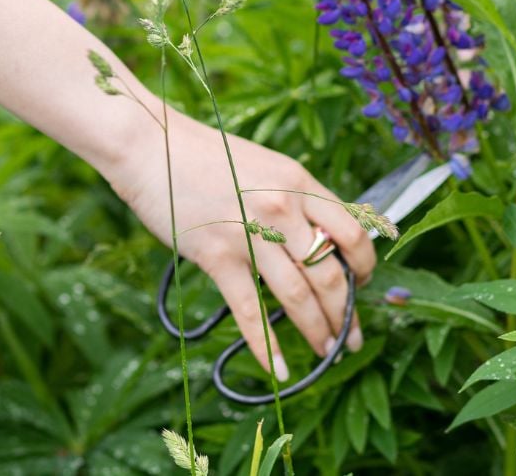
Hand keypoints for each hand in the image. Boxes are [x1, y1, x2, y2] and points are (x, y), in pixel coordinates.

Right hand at [102, 107, 375, 379]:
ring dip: (318, 331)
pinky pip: (250, 310)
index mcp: (299, 182)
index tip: (363, 285)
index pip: (352, 232)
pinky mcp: (216, 256)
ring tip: (326, 352)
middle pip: (330, 273)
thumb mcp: (265, 167)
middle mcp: (281, 208)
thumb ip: (294, 199)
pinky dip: (267, 346)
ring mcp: (249, 234)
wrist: (150, 146)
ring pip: (298, 296)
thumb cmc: (204, 155)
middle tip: (351, 339)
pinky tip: (279, 370)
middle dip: (346, 313)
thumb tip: (319, 241)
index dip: (365, 267)